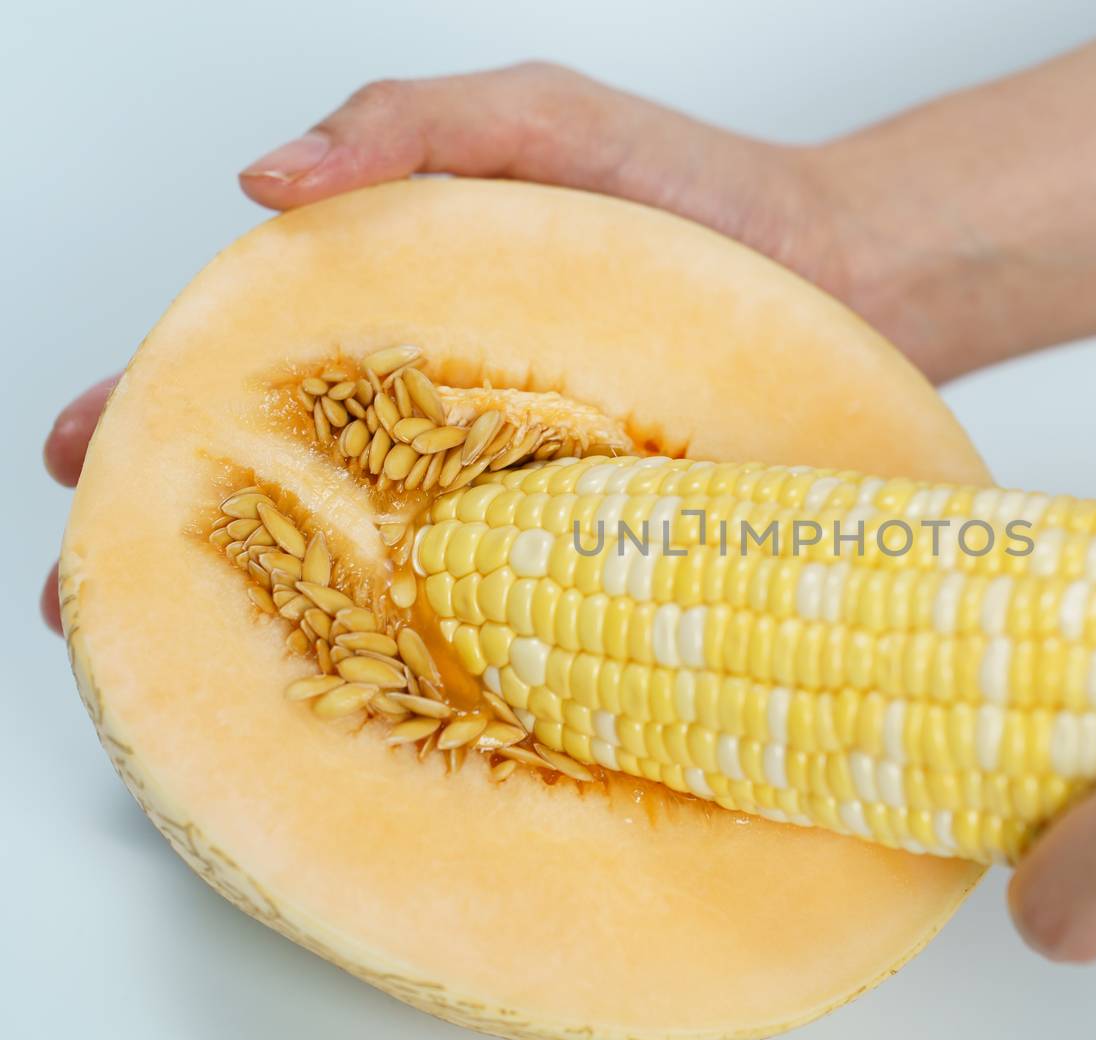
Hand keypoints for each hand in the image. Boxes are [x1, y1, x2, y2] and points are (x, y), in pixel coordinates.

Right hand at [39, 60, 962, 631]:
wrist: (848, 272)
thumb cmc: (693, 192)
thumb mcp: (543, 122)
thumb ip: (410, 124)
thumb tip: (267, 178)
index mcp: (409, 312)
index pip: (251, 363)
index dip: (151, 407)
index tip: (77, 453)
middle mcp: (448, 414)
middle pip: (287, 479)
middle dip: (177, 536)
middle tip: (91, 597)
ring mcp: (516, 490)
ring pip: (371, 560)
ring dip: (275, 613)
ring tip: (189, 661)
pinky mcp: (590, 547)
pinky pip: (493, 606)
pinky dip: (423, 650)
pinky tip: (368, 691)